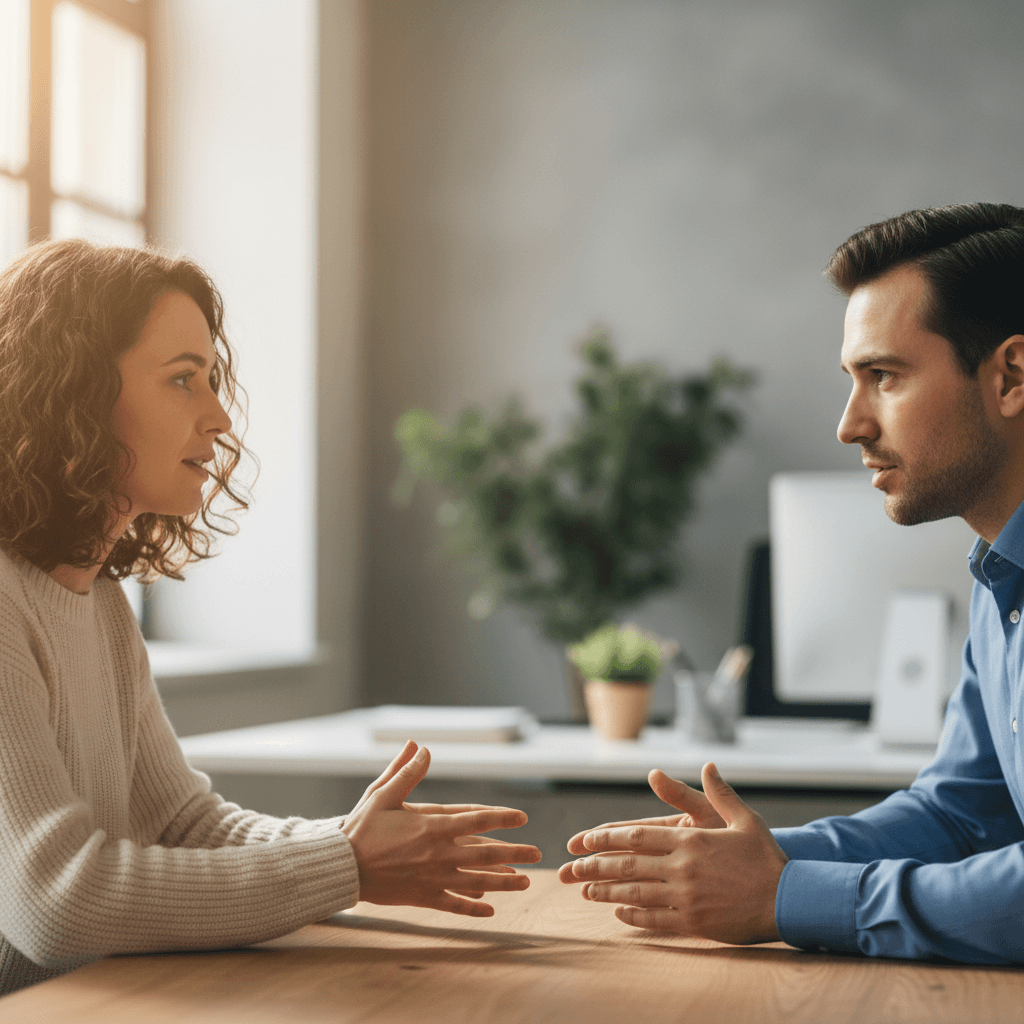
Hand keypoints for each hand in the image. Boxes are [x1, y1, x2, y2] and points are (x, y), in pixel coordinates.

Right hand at [342, 741, 541, 916]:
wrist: (341, 866)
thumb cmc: (361, 827)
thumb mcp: (382, 793)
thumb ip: (406, 771)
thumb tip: (422, 746)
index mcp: (431, 824)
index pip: (476, 818)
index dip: (502, 817)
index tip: (522, 817)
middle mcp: (438, 852)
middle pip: (485, 853)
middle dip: (514, 853)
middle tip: (537, 853)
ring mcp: (432, 877)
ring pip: (476, 881)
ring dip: (503, 881)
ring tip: (525, 882)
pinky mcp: (422, 896)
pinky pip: (453, 905)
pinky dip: (473, 907)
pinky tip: (490, 909)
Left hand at [558, 762, 786, 943]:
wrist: (790, 900)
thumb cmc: (765, 858)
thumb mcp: (744, 818)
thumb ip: (719, 793)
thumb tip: (707, 765)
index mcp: (689, 841)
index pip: (636, 836)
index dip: (606, 839)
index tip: (584, 840)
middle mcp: (682, 869)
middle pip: (628, 866)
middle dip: (596, 867)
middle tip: (572, 868)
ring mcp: (686, 898)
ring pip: (636, 894)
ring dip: (607, 893)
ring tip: (587, 891)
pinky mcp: (694, 923)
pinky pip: (655, 920)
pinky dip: (633, 915)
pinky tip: (619, 912)